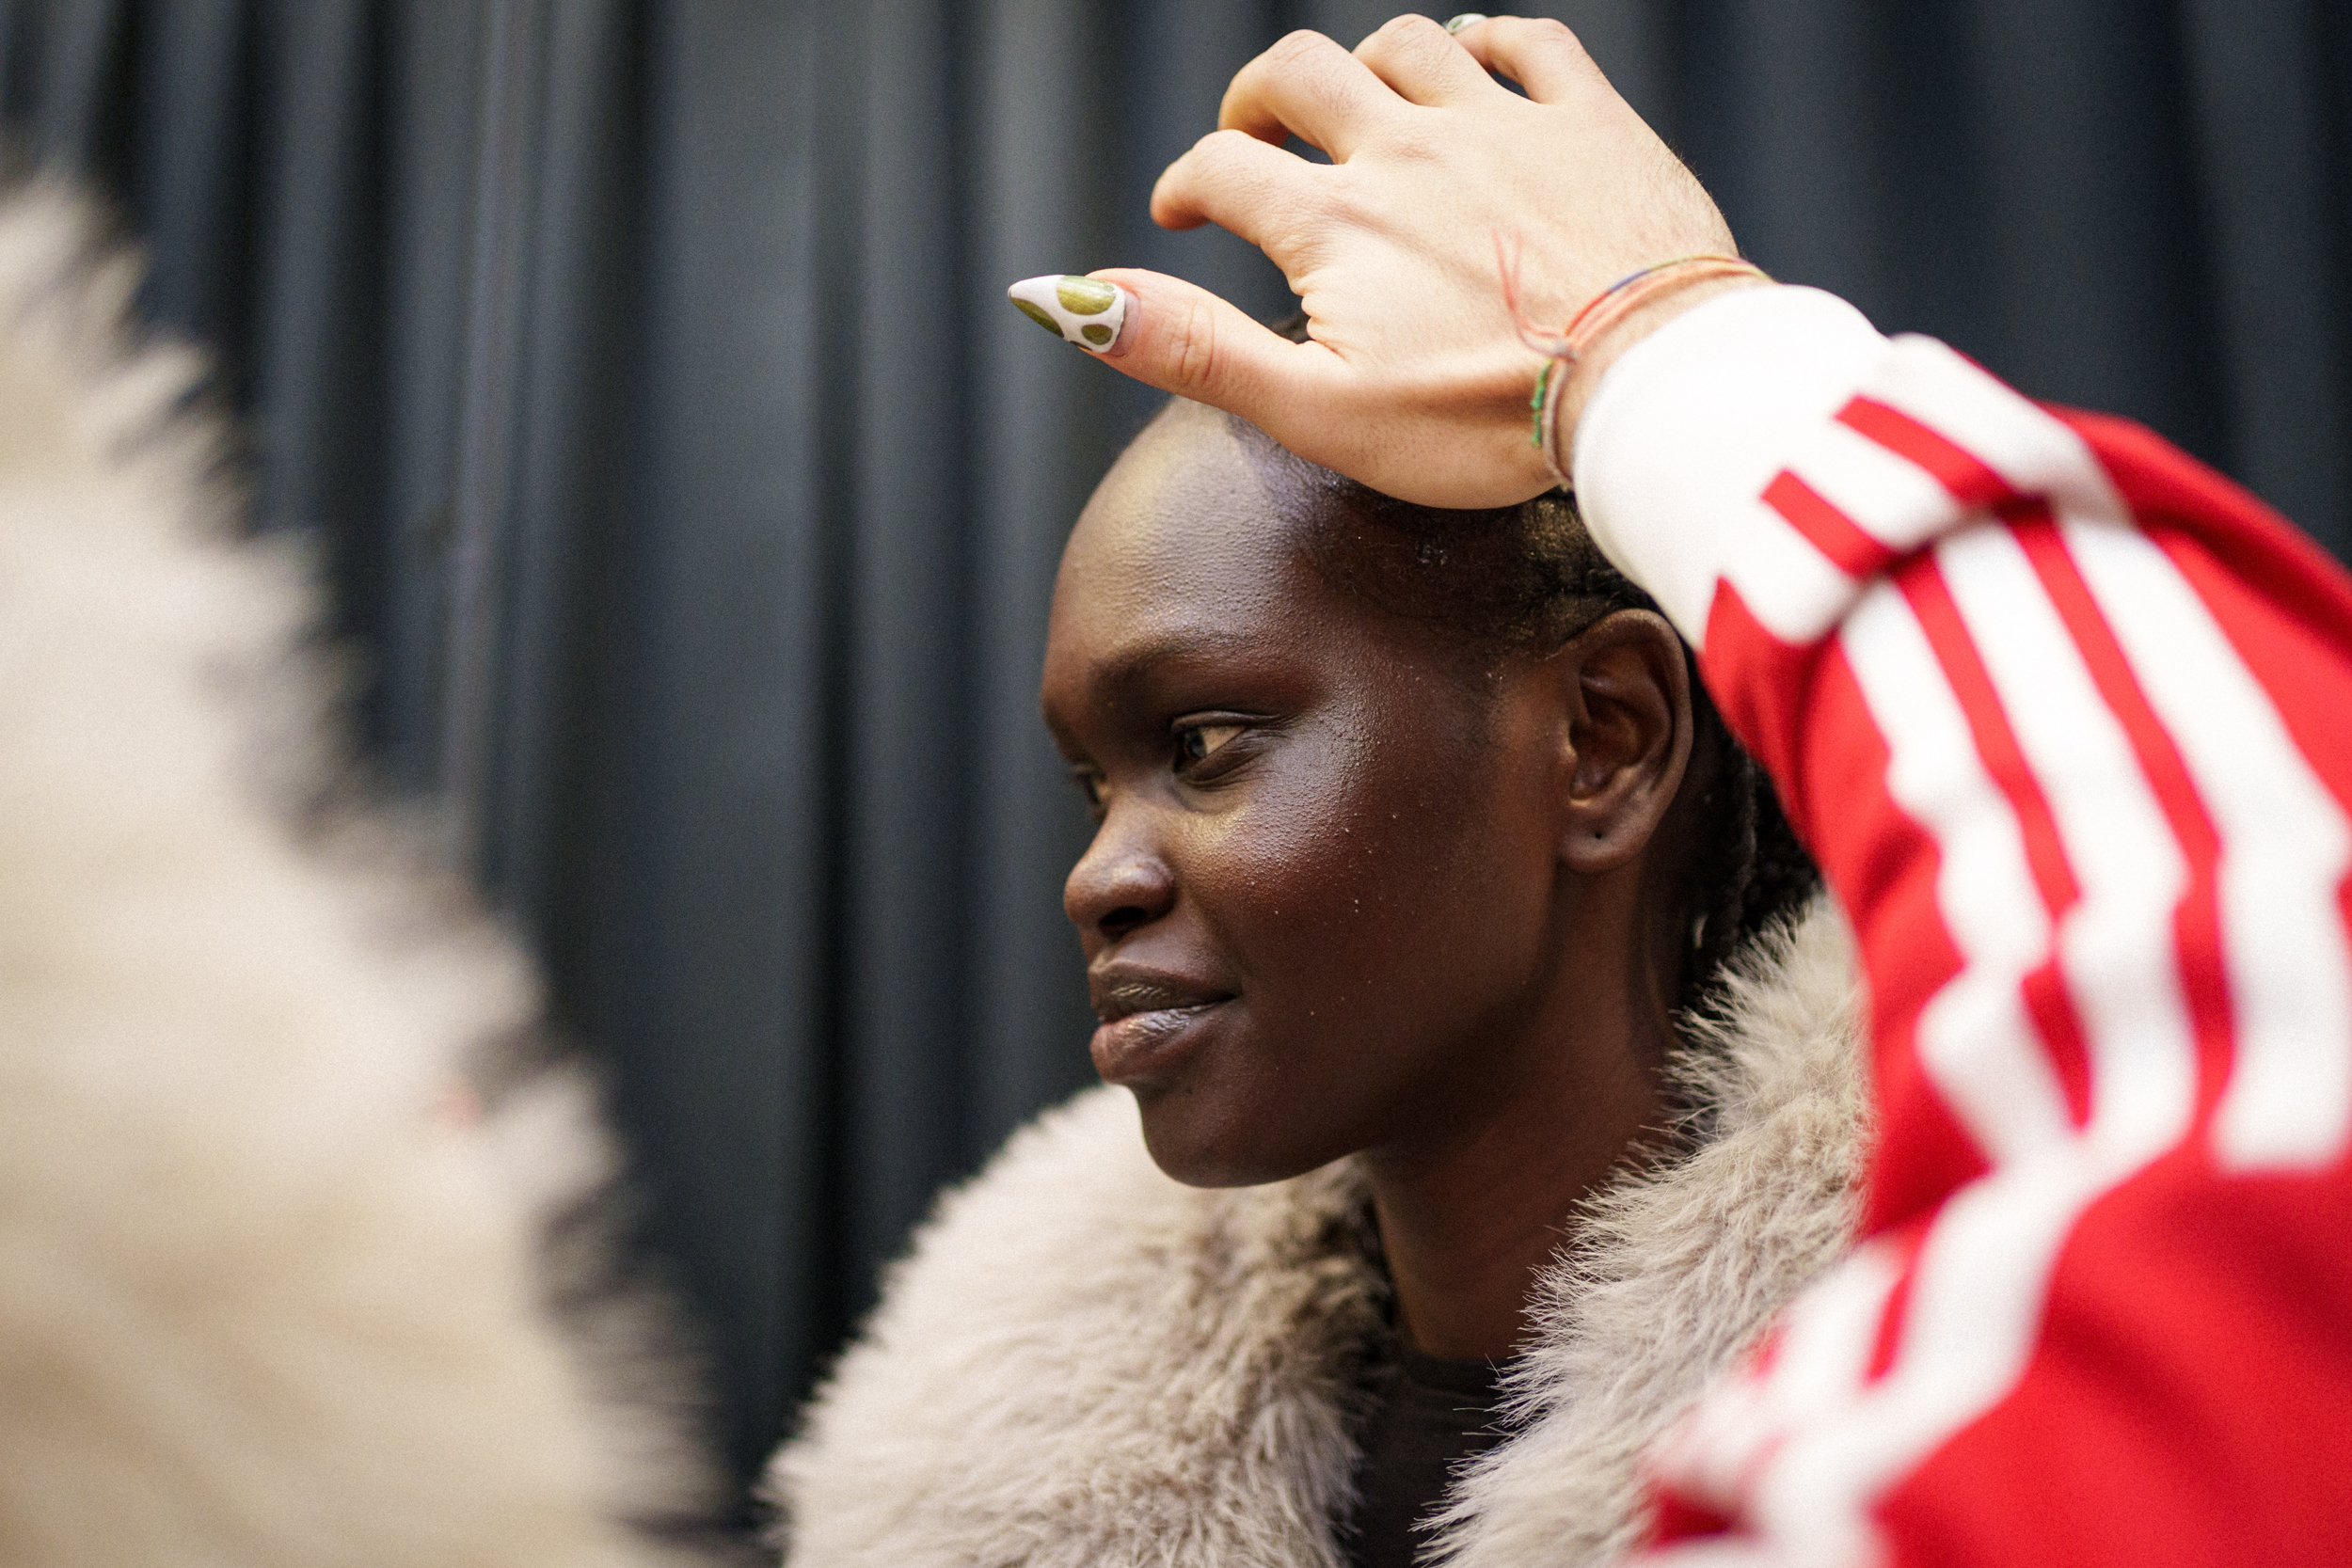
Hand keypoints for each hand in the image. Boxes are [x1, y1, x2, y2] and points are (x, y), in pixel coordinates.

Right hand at [1087, 15, 1750, 508]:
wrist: (1646, 390)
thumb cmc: (1481, 424)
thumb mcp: (1314, 410)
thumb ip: (1190, 348)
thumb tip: (1063, 297)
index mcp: (1333, 223)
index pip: (1222, 168)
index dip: (1186, 186)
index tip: (1181, 212)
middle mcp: (1406, 151)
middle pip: (1298, 73)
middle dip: (1257, 99)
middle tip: (1254, 140)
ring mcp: (1503, 125)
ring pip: (1405, 45)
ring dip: (1364, 68)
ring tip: (1360, 114)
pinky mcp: (1591, 121)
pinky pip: (1527, 41)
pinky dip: (1487, 44)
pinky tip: (1474, 70)